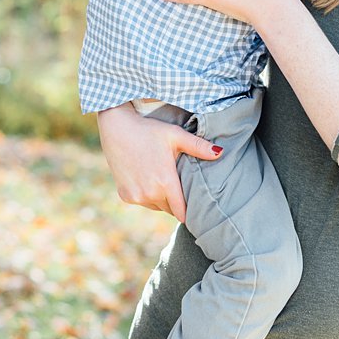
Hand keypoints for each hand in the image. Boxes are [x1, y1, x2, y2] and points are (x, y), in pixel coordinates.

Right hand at [97, 103, 220, 222]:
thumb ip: (198, 147)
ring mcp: (136, 196)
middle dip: (175, 201)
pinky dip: (146, 195)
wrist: (117, 128)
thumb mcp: (175, 135)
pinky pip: (142, 202)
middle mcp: (150, 193)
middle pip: (170, 209)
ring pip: (156, 207)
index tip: (195, 208)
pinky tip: (146, 178)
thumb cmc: (149, 129)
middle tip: (177, 186)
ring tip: (162, 180)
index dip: (189, 211)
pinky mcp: (125, 196)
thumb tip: (221, 152)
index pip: (182, 211)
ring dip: (161, 199)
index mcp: (165, 182)